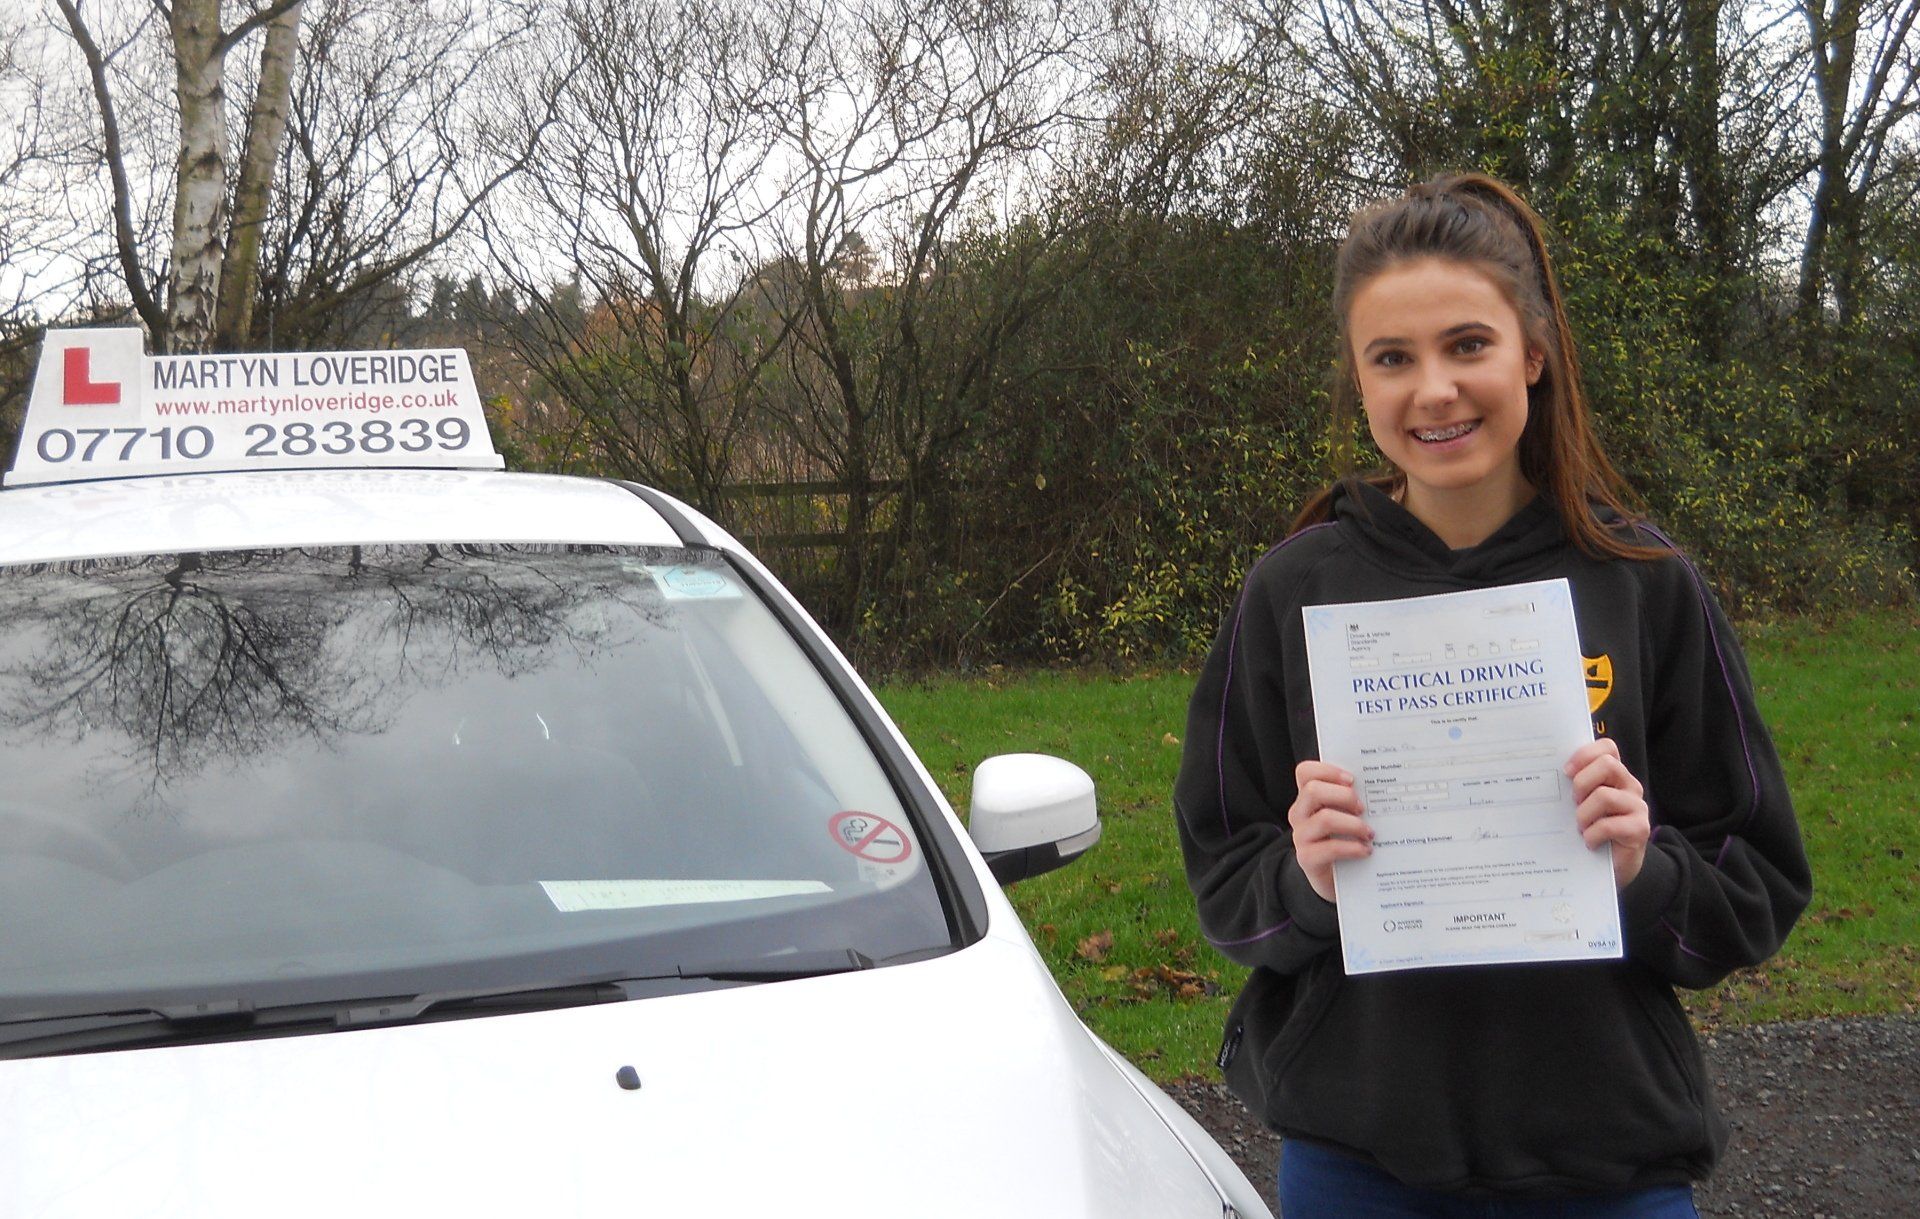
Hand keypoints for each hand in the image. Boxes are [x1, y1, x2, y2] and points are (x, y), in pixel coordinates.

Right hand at [1288, 760, 1372, 903]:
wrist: (1334, 879)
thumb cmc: (1344, 840)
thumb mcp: (1345, 816)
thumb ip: (1352, 800)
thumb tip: (1379, 788)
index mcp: (1308, 798)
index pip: (1305, 772)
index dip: (1328, 771)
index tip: (1352, 780)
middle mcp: (1300, 814)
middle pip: (1313, 791)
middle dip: (1344, 796)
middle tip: (1362, 809)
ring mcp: (1301, 836)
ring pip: (1324, 819)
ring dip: (1353, 824)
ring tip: (1369, 833)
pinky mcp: (1306, 858)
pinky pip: (1330, 848)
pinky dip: (1352, 848)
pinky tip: (1365, 850)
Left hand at [1566, 738, 1650, 889]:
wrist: (1614, 866)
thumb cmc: (1591, 829)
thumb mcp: (1580, 804)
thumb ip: (1573, 787)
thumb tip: (1542, 772)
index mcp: (1614, 775)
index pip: (1607, 748)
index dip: (1585, 754)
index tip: (1566, 771)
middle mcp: (1628, 786)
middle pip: (1607, 764)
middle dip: (1582, 783)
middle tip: (1573, 803)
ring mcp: (1637, 806)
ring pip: (1604, 796)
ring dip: (1584, 814)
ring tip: (1580, 827)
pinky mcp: (1639, 828)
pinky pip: (1610, 825)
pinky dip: (1593, 834)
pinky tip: (1589, 842)